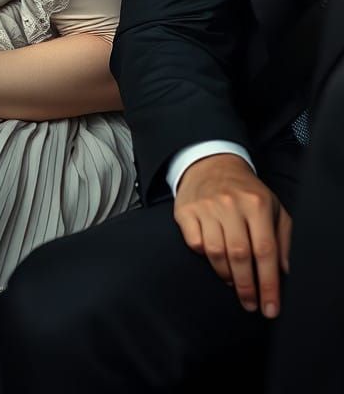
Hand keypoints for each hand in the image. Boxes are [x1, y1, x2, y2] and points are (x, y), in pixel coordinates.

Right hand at [174, 153, 291, 317]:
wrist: (211, 164)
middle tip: (251, 303)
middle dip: (247, 287)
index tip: (270, 306)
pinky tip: (214, 258)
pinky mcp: (185, 211)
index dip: (269, 284)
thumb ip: (283, 238)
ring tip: (234, 282)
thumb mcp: (273, 207)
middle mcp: (230, 204)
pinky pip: (194, 243)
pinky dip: (205, 256)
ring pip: (215, 253)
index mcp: (256, 204)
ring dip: (227, 275)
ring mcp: (205, 207)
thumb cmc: (245, 191)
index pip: (265, 251)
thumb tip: (284, 271)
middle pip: (240, 255)